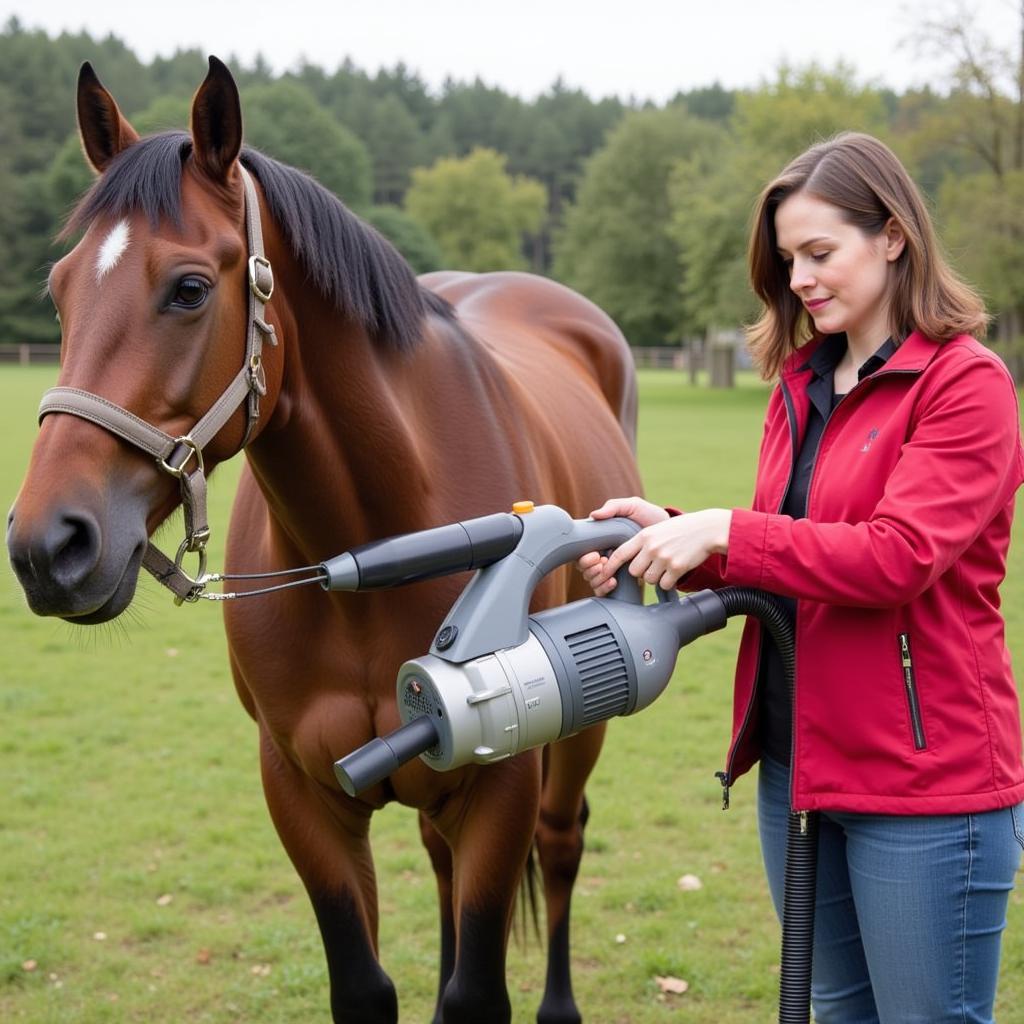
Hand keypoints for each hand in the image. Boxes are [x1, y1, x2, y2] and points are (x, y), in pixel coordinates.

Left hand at [583, 508, 731, 595]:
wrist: (706, 529)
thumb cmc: (680, 529)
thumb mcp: (657, 528)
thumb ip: (640, 541)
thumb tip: (624, 557)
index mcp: (644, 536)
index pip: (620, 554)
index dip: (609, 566)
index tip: (603, 573)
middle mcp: (651, 547)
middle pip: (633, 572)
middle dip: (640, 572)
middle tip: (651, 565)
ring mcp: (664, 558)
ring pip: (648, 579)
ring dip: (656, 577)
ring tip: (666, 565)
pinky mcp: (677, 568)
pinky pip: (665, 584)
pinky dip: (669, 582)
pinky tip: (675, 570)